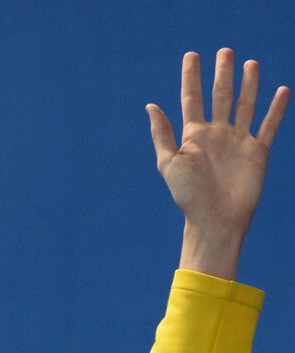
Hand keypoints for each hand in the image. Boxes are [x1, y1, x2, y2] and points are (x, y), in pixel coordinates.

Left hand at [146, 49, 288, 241]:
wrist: (215, 220)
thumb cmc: (188, 196)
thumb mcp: (169, 163)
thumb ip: (162, 134)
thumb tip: (151, 106)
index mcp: (194, 136)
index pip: (192, 98)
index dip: (191, 77)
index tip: (191, 55)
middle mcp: (216, 135)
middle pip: (220, 96)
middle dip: (222, 73)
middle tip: (225, 52)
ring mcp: (238, 142)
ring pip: (245, 105)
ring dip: (249, 84)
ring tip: (250, 63)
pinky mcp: (257, 152)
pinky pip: (269, 126)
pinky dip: (277, 110)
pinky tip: (282, 91)